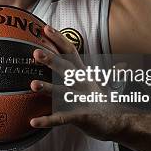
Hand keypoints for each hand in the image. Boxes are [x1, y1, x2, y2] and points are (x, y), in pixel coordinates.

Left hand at [29, 25, 125, 140]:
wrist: (118, 121)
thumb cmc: (99, 100)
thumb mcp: (92, 81)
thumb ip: (80, 68)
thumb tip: (87, 57)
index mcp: (83, 73)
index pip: (70, 51)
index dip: (59, 39)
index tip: (46, 28)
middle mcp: (82, 83)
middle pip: (66, 68)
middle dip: (51, 60)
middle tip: (36, 52)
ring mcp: (82, 99)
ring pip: (63, 92)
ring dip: (48, 88)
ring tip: (32, 84)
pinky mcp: (81, 117)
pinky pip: (61, 118)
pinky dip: (47, 120)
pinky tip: (33, 121)